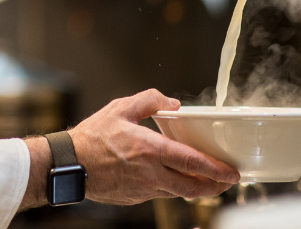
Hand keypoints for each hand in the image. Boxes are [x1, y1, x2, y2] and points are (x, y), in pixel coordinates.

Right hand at [20, 89, 238, 209]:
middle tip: (226, 183)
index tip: (232, 172)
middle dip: (214, 187)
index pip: (193, 163)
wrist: (68, 165)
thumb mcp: (120, 108)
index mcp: (150, 150)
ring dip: (194, 189)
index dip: (216, 170)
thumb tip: (172, 103)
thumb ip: (150, 101)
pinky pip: (159, 194)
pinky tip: (171, 179)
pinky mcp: (134, 199)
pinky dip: (170, 188)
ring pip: (177, 193)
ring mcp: (142, 190)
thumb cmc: (91, 137)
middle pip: (192, 187)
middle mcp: (151, 174)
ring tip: (204, 182)